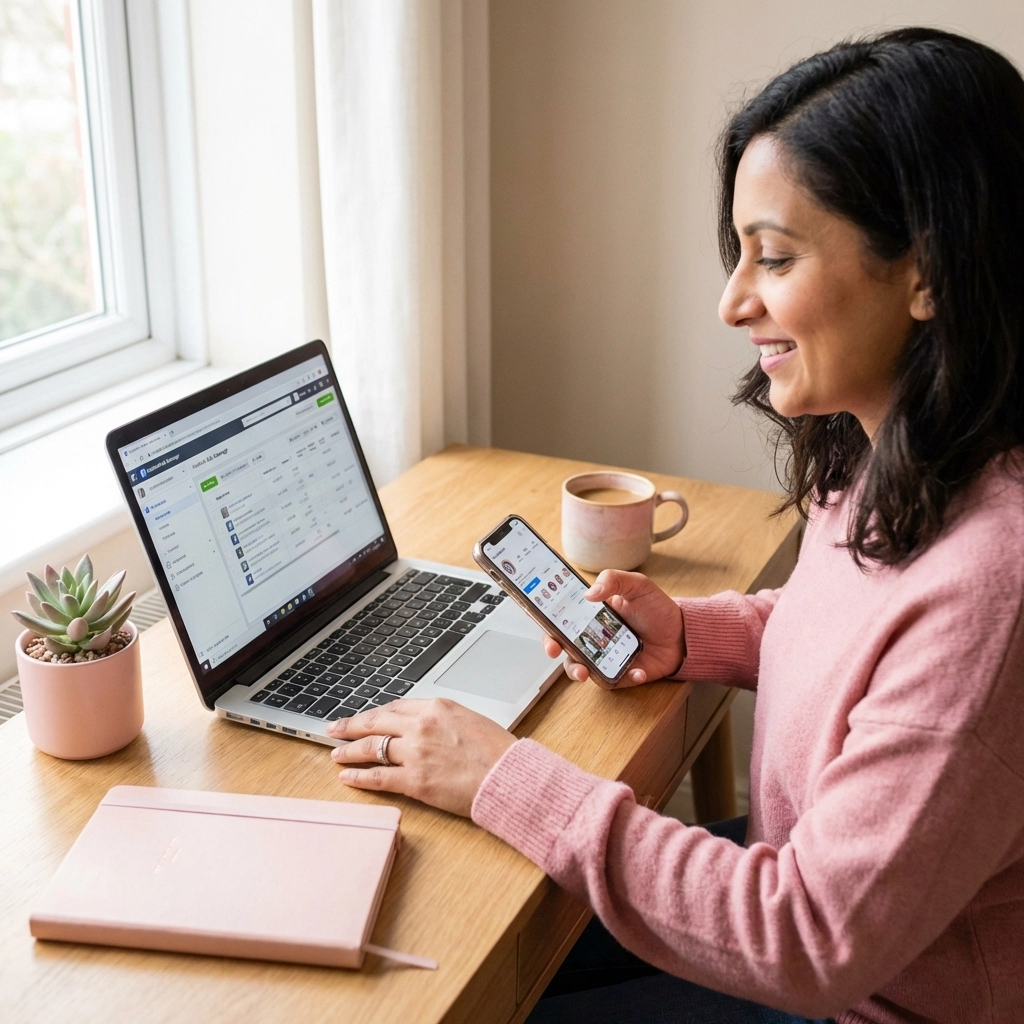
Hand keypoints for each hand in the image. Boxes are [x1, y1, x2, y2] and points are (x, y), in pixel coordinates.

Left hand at [326, 698, 515, 815]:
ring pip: (371, 748)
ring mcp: (415, 753)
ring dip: (349, 751)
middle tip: (334, 729)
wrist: (508, 776)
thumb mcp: (468, 719)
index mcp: (436, 706)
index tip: (362, 718)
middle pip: (375, 723)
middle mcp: (420, 726)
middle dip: (350, 726)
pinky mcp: (414, 781)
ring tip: (336, 753)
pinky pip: (378, 777)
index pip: (393, 707)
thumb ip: (440, 719)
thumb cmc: (496, 750)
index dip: (373, 714)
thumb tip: (421, 725)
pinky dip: (359, 777)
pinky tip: (348, 777)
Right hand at [543, 570, 684, 687]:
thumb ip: (613, 580)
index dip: (549, 625)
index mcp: (592, 614)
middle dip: (555, 649)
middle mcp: (594, 637)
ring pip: (581, 667)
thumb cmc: (656, 608)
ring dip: (578, 670)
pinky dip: (623, 678)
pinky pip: (613, 680)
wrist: (682, 632)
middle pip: (564, 645)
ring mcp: (605, 657)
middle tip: (557, 650)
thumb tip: (589, 593)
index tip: (547, 629)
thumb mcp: (637, 585)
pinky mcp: (620, 674)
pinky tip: (637, 671)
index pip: (562, 619)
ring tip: (585, 671)